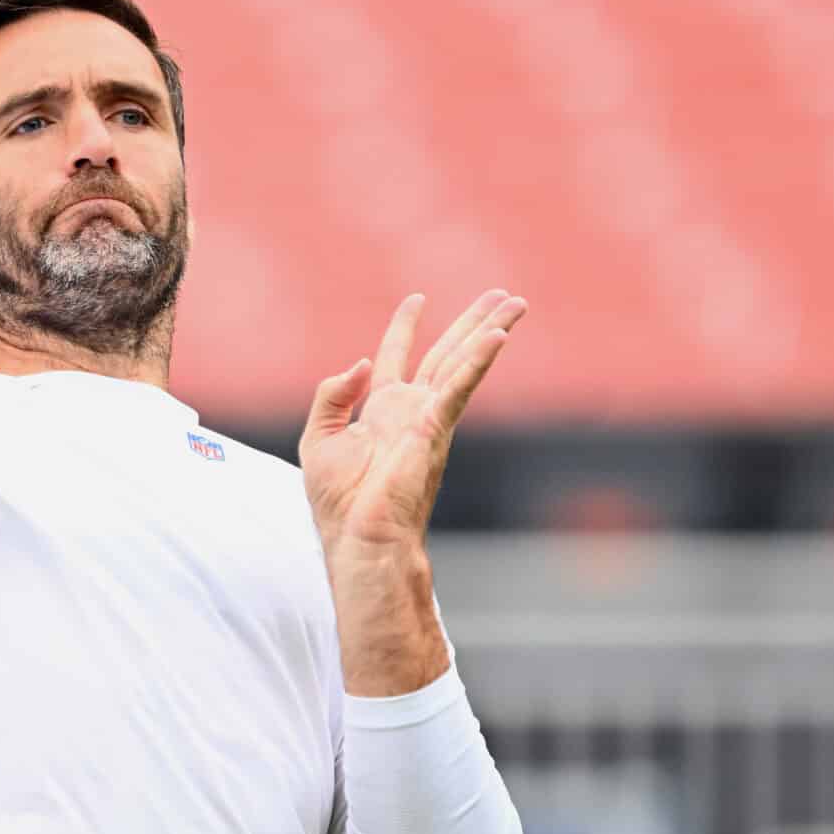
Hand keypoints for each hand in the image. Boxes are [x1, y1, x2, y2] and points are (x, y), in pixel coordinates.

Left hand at [300, 289, 523, 557]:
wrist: (359, 538)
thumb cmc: (339, 503)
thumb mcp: (319, 437)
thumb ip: (332, 395)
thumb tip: (360, 364)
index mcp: (383, 411)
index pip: (396, 357)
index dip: (405, 327)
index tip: (416, 299)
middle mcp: (412, 411)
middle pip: (446, 354)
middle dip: (471, 322)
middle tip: (501, 294)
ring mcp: (429, 419)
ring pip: (462, 363)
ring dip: (489, 331)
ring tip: (515, 302)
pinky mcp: (435, 429)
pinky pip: (459, 387)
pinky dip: (478, 361)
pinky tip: (498, 336)